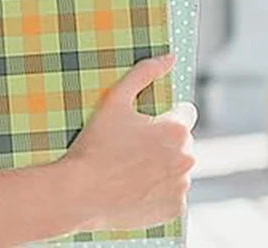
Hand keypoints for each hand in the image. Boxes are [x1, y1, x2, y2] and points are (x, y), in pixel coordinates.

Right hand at [58, 54, 196, 231]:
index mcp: (176, 130)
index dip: (164, 114)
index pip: (186, 112)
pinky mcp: (174, 210)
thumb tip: (169, 57)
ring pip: (178, 168)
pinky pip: (173, 194)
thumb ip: (144, 73)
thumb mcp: (115, 99)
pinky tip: (136, 186)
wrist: (81, 192)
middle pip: (182, 142)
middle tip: (132, 146)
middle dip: (163, 140)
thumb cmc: (96, 143)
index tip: (145, 123)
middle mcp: (186, 159)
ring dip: (163, 165)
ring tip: (131, 167)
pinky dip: (160, 190)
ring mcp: (182, 187)